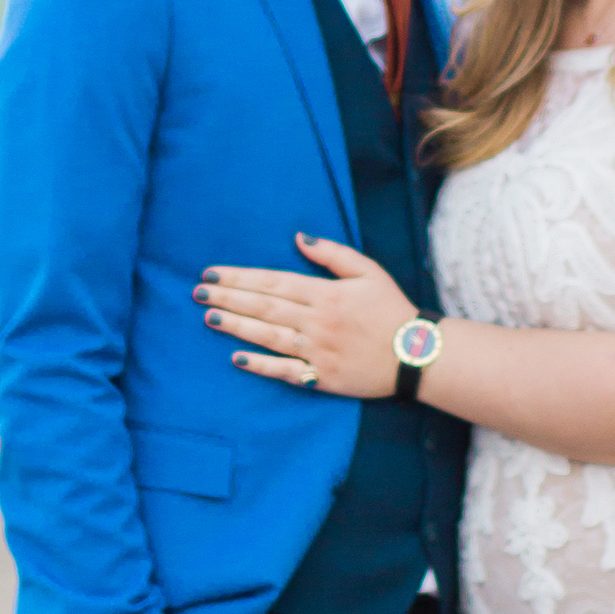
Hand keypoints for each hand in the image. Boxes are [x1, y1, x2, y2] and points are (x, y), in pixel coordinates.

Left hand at [197, 235, 411, 399]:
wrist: (416, 354)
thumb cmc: (391, 309)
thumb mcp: (368, 271)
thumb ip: (332, 254)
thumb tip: (299, 237)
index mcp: (326, 293)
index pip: (273, 282)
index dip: (240, 277)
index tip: (213, 273)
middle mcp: (317, 321)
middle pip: (265, 306)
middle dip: (228, 297)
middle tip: (198, 292)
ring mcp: (318, 351)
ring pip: (269, 336)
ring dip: (237, 326)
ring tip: (210, 316)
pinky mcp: (322, 376)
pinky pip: (286, 371)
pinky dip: (261, 366)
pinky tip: (238, 358)